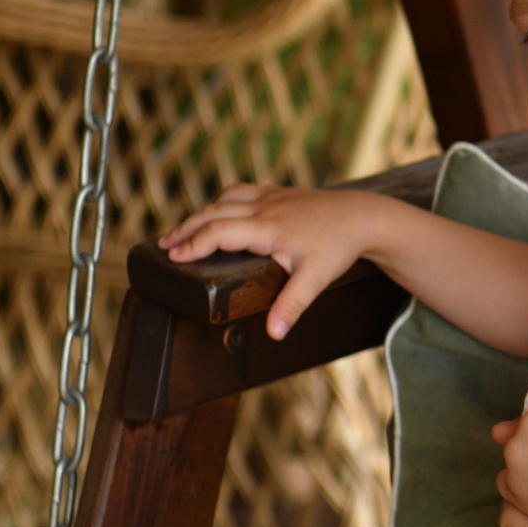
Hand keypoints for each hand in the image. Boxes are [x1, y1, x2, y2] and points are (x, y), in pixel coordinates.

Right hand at [159, 184, 387, 339]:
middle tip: (163, 246)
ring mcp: (271, 196)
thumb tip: (274, 334)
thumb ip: (292, 306)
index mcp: (268, 227)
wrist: (364, 216)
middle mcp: (265, 206)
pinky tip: (215, 214)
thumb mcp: (316, 279)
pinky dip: (220, 203)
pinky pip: (240, 192)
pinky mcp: (278, 192)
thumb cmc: (339, 246)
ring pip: (225, 198)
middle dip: (185, 229)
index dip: (192, 244)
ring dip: (200, 213)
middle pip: (213, 212)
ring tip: (181, 231)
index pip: (218, 232)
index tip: (171, 257)